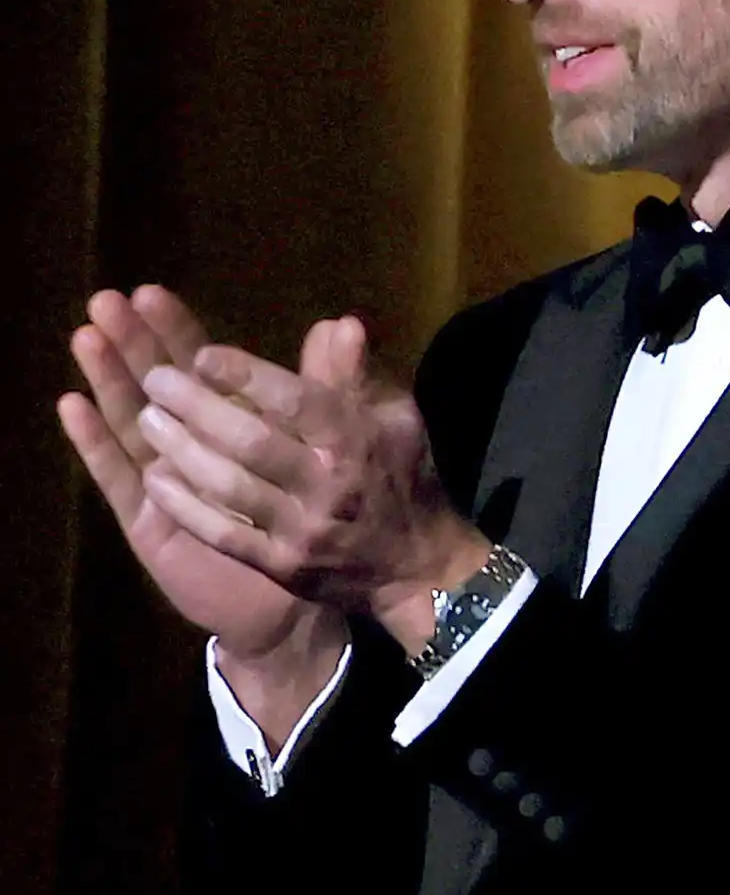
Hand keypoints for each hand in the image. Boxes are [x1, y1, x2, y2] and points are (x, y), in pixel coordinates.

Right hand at [60, 287, 327, 661]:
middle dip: (134, 343)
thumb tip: (343, 325)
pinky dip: (96, 443)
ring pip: (131, 421)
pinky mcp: (148, 522)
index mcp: (232, 421)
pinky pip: (119, 479)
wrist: (301, 605)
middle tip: (107, 300)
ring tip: (87, 337)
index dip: (176, 331)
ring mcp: (164, 481)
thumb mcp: (336, 450)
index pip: (199, 365)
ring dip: (108, 380)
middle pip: (157, 384)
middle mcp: (191, 445)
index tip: (152, 293)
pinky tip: (72, 406)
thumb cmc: (319, 522)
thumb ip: (333, 391)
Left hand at [129, 311, 487, 650]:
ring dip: (180, 450)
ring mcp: (303, 531)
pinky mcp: (283, 568)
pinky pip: (223, 535)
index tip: (202, 355)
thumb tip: (337, 324)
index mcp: (356, 441)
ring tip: (145, 419)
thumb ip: (357, 374)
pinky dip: (184, 505)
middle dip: (195, 406)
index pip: (295, 401)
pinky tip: (154, 479)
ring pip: (229, 487)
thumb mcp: (396, 418)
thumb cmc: (403, 480)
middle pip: (250, 441)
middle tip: (154, 378)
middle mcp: (329, 485)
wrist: (419, 570)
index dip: (243, 376)